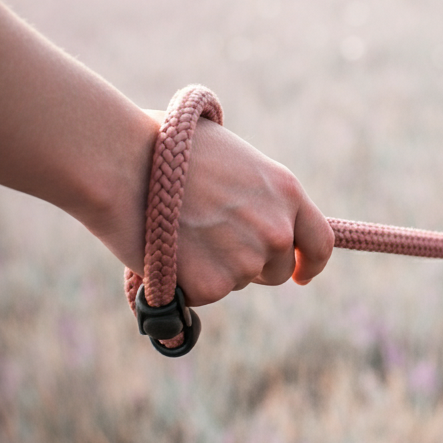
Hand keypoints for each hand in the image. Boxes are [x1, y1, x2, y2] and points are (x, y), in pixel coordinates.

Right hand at [167, 118, 334, 305]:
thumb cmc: (166, 147)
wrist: (123, 162)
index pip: (319, 242)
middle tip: (210, 241)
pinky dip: (184, 283)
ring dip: (213, 269)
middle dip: (251, 264)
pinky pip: (203, 295)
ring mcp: (247, 260)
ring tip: (180, 233)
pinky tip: (164, 249)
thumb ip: (257, 193)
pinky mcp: (213, 285)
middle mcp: (277, 230)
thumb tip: (253, 213)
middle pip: (276, 270)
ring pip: (237, 282)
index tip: (301, 273)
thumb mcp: (234, 157)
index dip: (311, 263)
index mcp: (287, 192)